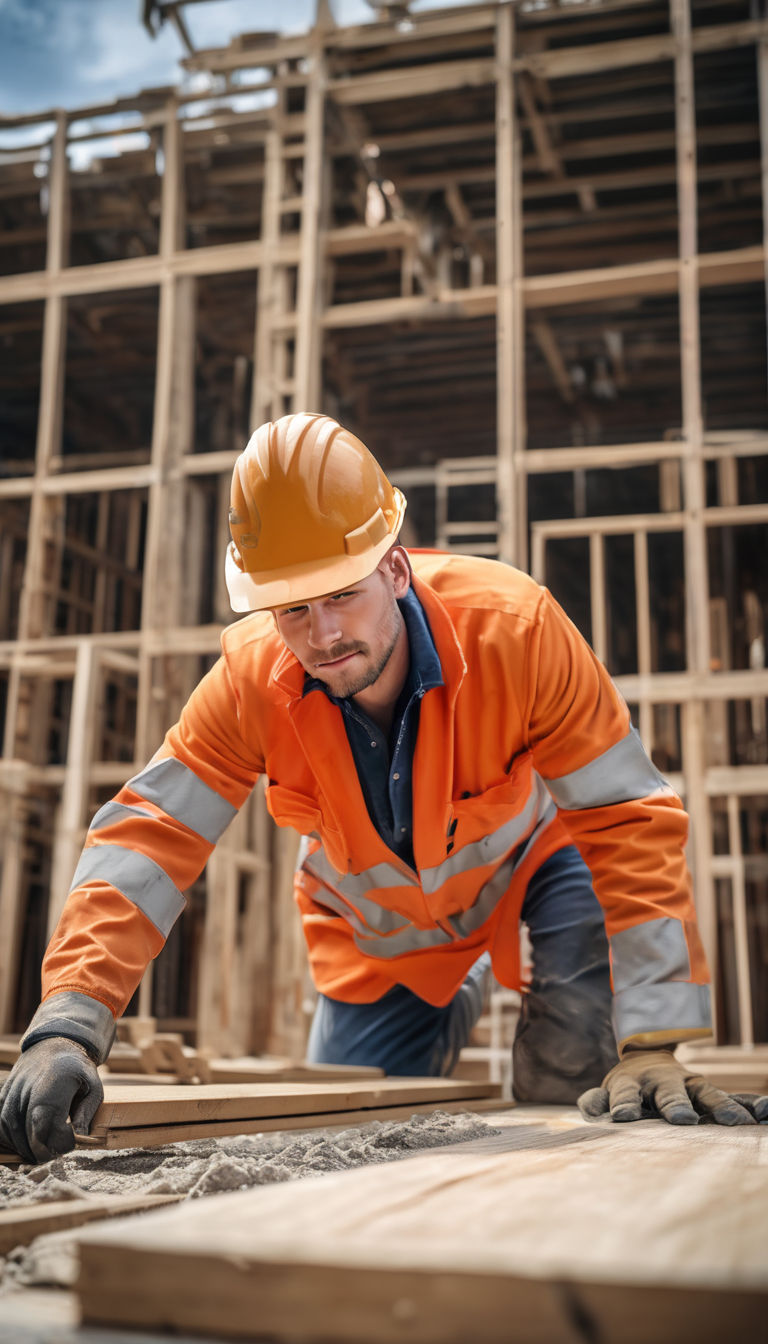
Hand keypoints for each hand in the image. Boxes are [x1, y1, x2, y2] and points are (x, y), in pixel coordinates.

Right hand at [0, 1036, 103, 1163]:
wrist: (52, 1046)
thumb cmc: (76, 1070)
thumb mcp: (93, 1087)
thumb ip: (85, 1115)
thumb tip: (79, 1140)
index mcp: (55, 1082)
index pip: (47, 1123)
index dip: (58, 1142)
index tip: (70, 1143)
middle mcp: (28, 1086)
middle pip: (27, 1132)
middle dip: (41, 1151)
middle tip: (54, 1155)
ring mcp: (12, 1092)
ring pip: (9, 1131)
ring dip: (24, 1149)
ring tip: (40, 1152)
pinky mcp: (2, 1097)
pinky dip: (9, 1141)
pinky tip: (24, 1145)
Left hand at [577, 1048, 767, 1125]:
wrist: (648, 1058)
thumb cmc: (627, 1088)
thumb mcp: (607, 1091)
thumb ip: (597, 1102)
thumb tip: (591, 1110)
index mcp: (632, 1084)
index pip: (624, 1094)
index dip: (623, 1104)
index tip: (623, 1118)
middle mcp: (663, 1082)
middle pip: (669, 1093)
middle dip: (675, 1106)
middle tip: (682, 1120)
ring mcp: (690, 1086)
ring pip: (707, 1094)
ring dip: (721, 1107)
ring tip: (737, 1123)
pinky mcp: (709, 1092)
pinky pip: (734, 1097)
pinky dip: (750, 1104)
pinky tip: (764, 1113)